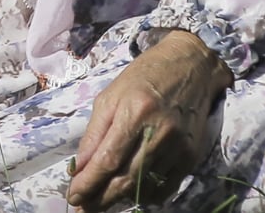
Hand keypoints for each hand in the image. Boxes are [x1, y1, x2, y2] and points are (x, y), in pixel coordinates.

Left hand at [66, 31, 226, 209]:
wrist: (191, 66)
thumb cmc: (144, 76)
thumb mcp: (110, 96)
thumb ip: (94, 134)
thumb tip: (79, 168)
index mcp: (135, 111)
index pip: (107, 159)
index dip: (88, 184)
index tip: (73, 196)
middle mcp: (160, 131)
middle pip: (126, 179)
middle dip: (100, 198)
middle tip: (84, 207)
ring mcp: (179, 146)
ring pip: (144, 187)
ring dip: (120, 199)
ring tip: (102, 200)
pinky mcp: (191, 155)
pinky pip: (165, 188)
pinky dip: (145, 196)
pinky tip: (130, 194)